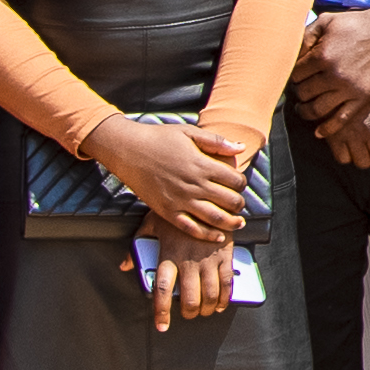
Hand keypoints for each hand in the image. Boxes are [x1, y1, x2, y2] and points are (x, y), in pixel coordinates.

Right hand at [79, 112, 240, 253]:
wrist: (128, 150)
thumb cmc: (159, 138)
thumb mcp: (189, 132)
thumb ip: (216, 141)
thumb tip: (241, 148)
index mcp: (202, 164)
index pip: (235, 180)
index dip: (241, 183)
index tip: (239, 183)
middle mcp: (194, 185)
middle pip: (229, 201)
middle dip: (239, 203)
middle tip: (239, 203)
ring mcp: (180, 200)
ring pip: (215, 218)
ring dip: (231, 222)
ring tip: (238, 223)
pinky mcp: (167, 212)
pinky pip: (192, 228)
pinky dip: (208, 235)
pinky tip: (218, 236)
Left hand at [291, 4, 369, 155]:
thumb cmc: (357, 23)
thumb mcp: (327, 20)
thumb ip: (305, 35)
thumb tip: (290, 53)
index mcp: (322, 54)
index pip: (295, 74)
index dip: (292, 75)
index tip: (296, 77)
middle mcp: (334, 74)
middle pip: (303, 92)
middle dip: (299, 92)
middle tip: (300, 91)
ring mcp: (349, 88)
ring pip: (317, 109)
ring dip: (306, 112)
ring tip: (303, 109)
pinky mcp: (363, 98)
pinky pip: (341, 119)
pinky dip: (327, 129)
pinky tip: (318, 132)